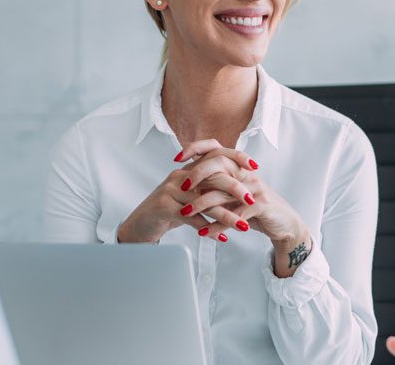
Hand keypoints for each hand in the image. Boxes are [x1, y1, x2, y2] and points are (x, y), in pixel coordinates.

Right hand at [115, 139, 256, 243]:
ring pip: (204, 201)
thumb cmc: (167, 213)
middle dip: (235, 190)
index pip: (214, 158)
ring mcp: (170, 190)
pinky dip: (208, 229)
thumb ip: (207, 190)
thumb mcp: (188, 198)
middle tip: (252, 200)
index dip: (235, 159)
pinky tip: (222, 237)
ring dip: (226, 215)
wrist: (139, 226)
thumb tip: (235, 188)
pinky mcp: (164, 207)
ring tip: (243, 225)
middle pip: (212, 178)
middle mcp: (179, 176)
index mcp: (187, 171)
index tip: (255, 167)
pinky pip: (191, 218)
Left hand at [178, 140, 311, 276]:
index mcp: (239, 167)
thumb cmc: (256, 209)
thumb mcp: (235, 194)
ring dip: (202, 205)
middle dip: (197, 175)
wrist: (284, 224)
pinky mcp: (261, 205)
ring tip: (185, 213)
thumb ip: (217, 185)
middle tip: (181, 187)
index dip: (196, 149)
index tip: (177, 158)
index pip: (216, 149)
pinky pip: (235, 215)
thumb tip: (189, 181)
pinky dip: (217, 226)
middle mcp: (247, 173)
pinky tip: (204, 232)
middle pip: (219, 165)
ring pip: (223, 192)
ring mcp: (255, 188)